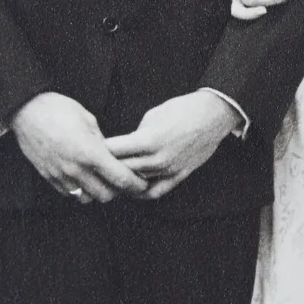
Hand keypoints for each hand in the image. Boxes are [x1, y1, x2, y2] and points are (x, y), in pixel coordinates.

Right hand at [10, 92, 147, 202]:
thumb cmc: (59, 109)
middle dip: (118, 191)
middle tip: (122, 180)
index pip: (120, 179)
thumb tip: (113, 155)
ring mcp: (60, 175)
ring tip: (101, 179)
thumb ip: (103, 142)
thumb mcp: (88, 120)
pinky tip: (83, 177)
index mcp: (90, 153)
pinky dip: (80, 190)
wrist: (26, 110)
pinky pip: (69, 193)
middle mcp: (75, 169)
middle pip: (106, 195)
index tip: (143, 184)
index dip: (136, 184)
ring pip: (87, 198)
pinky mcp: (48, 177)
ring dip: (98, 192)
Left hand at [106, 91, 240, 199]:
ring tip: (111, 176)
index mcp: (147, 140)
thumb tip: (125, 145)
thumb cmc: (183, 110)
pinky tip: (133, 190)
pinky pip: (156, 191)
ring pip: (136, 182)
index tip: (91, 147)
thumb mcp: (153, 115)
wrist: (213, 115)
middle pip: (121, 168)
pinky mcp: (179, 175)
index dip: (99, 149)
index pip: (113, 151)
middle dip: (106, 166)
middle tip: (96, 164)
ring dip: (122, 179)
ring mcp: (169, 169)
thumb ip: (136, 134)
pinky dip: (142, 193)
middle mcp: (157, 159)